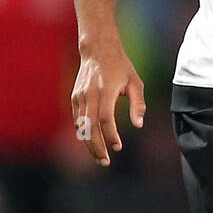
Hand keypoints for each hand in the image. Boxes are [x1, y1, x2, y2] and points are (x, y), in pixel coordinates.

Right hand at [70, 39, 144, 166]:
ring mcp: (79, 96)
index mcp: (105, 90)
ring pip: (81, 125)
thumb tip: (138, 125)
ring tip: (99, 157)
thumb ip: (138, 104)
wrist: (98, 50)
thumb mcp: (136, 82)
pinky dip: (83, 133)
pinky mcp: (74, 97)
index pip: (105, 118)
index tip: (118, 147)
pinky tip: (91, 143)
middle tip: (105, 162)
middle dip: (97, 146)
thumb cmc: (121, 67)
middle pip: (89, 126)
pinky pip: (77, 119)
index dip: (110, 135)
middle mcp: (89, 94)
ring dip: (89, 143)